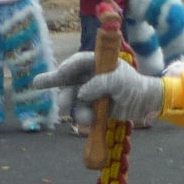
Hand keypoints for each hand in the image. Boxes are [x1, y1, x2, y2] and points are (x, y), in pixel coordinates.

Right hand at [34, 55, 166, 122]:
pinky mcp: (93, 107)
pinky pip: (81, 111)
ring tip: (86, 117)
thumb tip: (81, 94)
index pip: (77, 62)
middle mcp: (90, 76)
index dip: (66, 67)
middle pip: (67, 79)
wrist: (145, 103)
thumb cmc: (134, 86)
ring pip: (73, 98)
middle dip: (53, 81)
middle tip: (37, 83)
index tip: (59, 74)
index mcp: (97, 63)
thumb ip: (99, 84)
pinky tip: (90, 121)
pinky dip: (83, 117)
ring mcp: (90, 92)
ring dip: (75, 108)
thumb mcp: (119, 81)